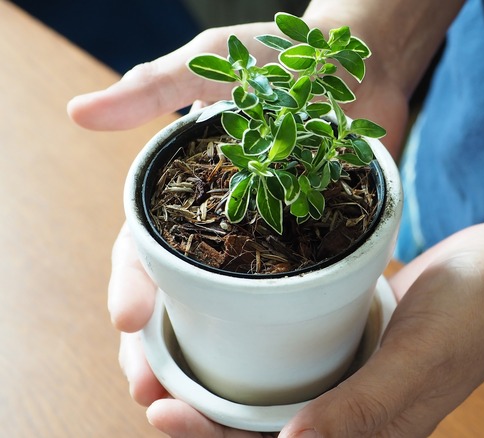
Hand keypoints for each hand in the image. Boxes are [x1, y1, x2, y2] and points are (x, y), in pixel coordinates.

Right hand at [85, 20, 409, 436]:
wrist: (356, 64)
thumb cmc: (276, 57)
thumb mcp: (211, 65)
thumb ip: (154, 88)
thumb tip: (81, 113)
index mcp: (184, 194)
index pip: (143, 251)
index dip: (131, 285)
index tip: (128, 319)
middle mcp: (219, 226)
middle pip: (175, 298)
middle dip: (154, 346)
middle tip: (147, 390)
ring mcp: (265, 243)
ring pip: (222, 314)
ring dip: (203, 359)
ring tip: (196, 406)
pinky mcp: (311, 249)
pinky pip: (287, 300)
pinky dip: (271, 338)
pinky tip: (267, 376)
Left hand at [111, 219, 483, 436]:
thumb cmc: (477, 313)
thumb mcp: (418, 357)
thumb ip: (360, 409)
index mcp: (369, 437)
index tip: (163, 407)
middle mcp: (353, 419)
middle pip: (259, 433)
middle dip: (201, 415)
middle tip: (149, 378)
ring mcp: (351, 383)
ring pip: (269, 399)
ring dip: (219, 385)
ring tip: (172, 356)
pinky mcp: (352, 348)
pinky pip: (294, 363)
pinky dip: (255, 354)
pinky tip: (225, 325)